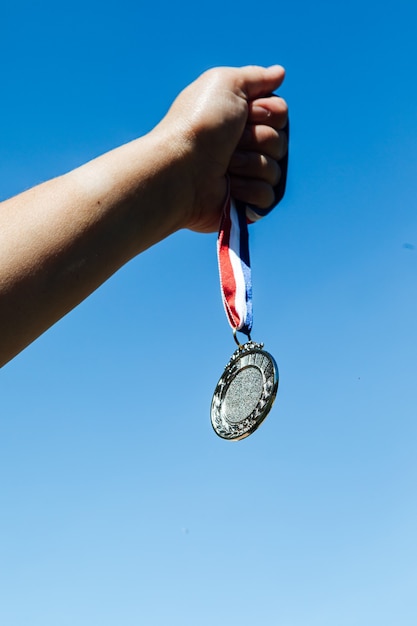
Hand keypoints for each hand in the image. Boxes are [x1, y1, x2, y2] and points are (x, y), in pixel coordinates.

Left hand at [156, 65, 287, 232]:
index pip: (280, 114)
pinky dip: (249, 189)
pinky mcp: (243, 204)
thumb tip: (280, 73)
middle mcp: (244, 147)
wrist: (181, 168)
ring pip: (276, 170)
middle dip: (259, 139)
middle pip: (281, 142)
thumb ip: (256, 77)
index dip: (268, 113)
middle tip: (232, 141)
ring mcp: (244, 176)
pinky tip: (229, 186)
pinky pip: (268, 196)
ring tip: (226, 165)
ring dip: (252, 164)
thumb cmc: (200, 124)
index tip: (247, 113)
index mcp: (240, 119)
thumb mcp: (226, 84)